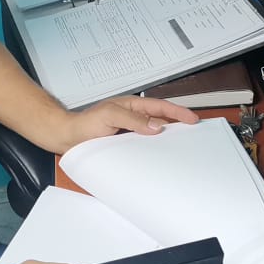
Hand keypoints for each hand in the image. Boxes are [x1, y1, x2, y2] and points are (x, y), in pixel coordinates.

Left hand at [66, 95, 199, 147]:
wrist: (67, 138)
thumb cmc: (85, 123)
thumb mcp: (110, 116)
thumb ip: (133, 120)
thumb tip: (156, 126)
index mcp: (132, 106)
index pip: (160, 108)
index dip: (178, 112)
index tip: (192, 119)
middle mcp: (134, 117)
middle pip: (161, 120)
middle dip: (179, 124)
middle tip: (196, 133)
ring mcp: (130, 131)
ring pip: (154, 134)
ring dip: (168, 139)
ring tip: (184, 147)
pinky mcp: (125, 144)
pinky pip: (144, 146)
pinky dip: (155, 150)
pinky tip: (161, 158)